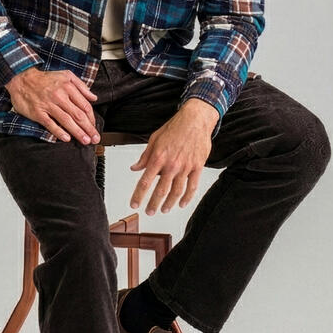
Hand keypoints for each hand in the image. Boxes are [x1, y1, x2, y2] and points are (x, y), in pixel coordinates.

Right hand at [6, 67, 99, 144]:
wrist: (22, 78)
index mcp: (68, 88)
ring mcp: (48, 105)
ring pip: (66, 120)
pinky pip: (50, 124)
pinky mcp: (38, 112)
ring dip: (77, 132)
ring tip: (85, 140)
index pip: (84, 106)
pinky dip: (59, 131)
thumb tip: (93, 97)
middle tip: (95, 139)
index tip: (94, 127)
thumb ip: (82, 86)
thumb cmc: (45, 78)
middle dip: (88, 128)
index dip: (92, 118)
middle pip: (78, 115)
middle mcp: (60, 97)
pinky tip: (66, 138)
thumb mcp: (66, 75)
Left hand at [129, 99, 216, 214]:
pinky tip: (182, 203)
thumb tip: (135, 168)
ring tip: (164, 210)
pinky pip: (192, 186)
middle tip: (149, 212)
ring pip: (176, 191)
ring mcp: (186, 167)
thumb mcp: (154, 139)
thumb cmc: (175, 127)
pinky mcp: (198, 167)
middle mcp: (172, 164)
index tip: (134, 204)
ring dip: (169, 203)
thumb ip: (145, 156)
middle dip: (153, 204)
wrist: (195, 119)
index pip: (145, 182)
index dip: (138, 195)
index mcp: (159, 157)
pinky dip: (187, 197)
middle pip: (161, 191)